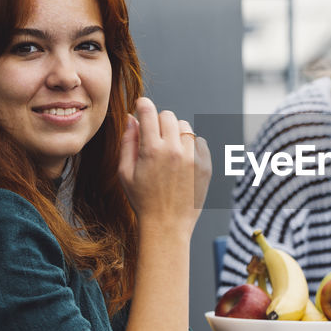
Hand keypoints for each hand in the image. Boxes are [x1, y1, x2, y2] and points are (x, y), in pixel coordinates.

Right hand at [117, 97, 210, 233]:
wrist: (167, 224)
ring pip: (185, 128)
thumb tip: (131, 118)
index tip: (142, 106)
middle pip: (168, 116)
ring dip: (176, 134)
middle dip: (159, 121)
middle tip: (154, 137)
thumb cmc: (143, 200)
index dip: (143, 105)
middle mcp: (174, 150)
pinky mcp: (205, 166)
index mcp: (152, 150)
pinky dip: (191, 147)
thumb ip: (128, 142)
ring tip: (169, 152)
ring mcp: (192, 158)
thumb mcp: (125, 172)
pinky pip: (200, 142)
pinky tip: (182, 162)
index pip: (149, 113)